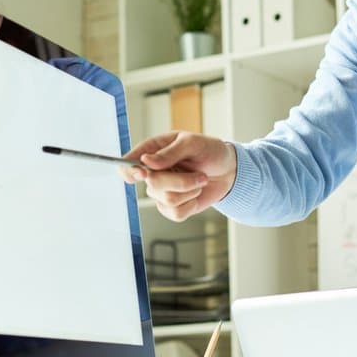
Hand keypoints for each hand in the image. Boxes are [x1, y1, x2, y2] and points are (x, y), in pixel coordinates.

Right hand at [121, 131, 236, 221]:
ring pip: (166, 199)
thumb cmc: (210, 151)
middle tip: (200, 175)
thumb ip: (170, 152)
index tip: (142, 173)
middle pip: (152, 184)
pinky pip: (175, 213)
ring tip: (201, 180)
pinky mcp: (172, 207)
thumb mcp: (193, 144)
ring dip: (190, 190)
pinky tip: (197, 194)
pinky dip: (191, 204)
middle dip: (180, 181)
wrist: (228, 171)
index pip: (128, 162)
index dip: (130, 170)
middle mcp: (153, 171)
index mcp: (153, 150)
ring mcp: (161, 191)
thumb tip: (146, 161)